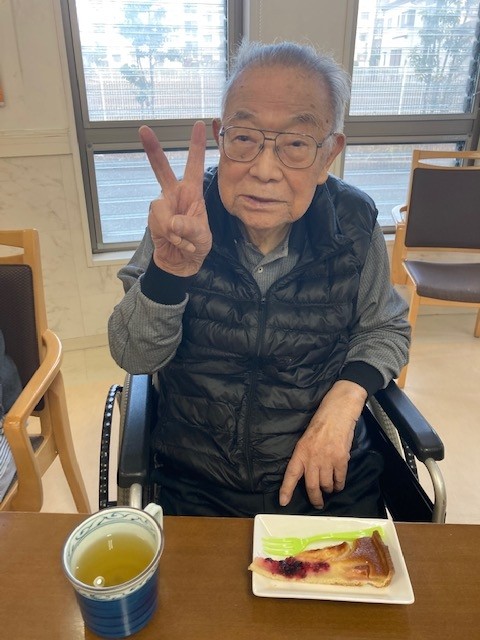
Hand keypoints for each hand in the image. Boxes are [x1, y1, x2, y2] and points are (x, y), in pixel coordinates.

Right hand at [140, 122, 212, 276]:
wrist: (180, 263)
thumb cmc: (196, 245)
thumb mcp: (202, 238)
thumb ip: (190, 228)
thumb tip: (173, 222)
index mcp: (193, 193)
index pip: (194, 166)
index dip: (196, 146)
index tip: (199, 124)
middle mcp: (175, 194)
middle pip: (161, 169)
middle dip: (153, 150)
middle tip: (143, 130)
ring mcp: (162, 205)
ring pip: (161, 207)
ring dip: (174, 227)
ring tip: (183, 239)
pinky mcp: (153, 217)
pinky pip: (158, 222)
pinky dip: (169, 234)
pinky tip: (174, 241)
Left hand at [279, 380, 367, 508]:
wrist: (337, 413)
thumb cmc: (321, 424)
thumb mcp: (306, 439)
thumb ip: (305, 456)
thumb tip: (308, 473)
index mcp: (300, 452)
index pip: (291, 475)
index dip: (286, 490)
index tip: (283, 502)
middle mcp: (312, 458)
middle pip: (311, 486)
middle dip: (315, 499)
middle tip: (318, 504)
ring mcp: (327, 460)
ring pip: (326, 485)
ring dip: (328, 490)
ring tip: (329, 489)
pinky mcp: (341, 460)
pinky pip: (339, 479)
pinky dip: (339, 485)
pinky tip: (338, 484)